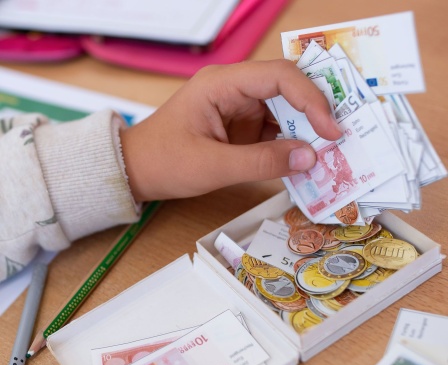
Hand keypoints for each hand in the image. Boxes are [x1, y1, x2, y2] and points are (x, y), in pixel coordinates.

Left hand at [120, 59, 341, 200]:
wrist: (137, 171)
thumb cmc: (164, 161)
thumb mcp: (213, 166)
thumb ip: (262, 163)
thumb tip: (310, 158)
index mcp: (222, 84)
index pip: (278, 77)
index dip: (311, 99)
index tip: (330, 129)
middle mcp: (234, 90)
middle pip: (286, 89)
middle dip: (314, 112)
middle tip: (338, 139)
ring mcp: (238, 108)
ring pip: (283, 111)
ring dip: (304, 131)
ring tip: (326, 153)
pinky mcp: (240, 127)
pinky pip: (273, 130)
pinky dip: (289, 145)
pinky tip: (302, 160)